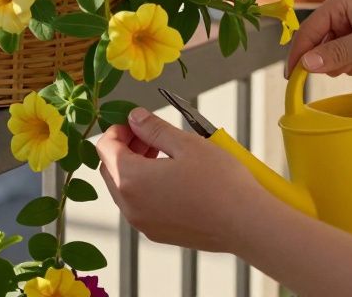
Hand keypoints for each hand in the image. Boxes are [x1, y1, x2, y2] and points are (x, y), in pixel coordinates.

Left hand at [95, 108, 276, 252]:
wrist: (247, 224)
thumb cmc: (221, 183)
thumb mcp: (185, 143)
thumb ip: (153, 128)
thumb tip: (135, 118)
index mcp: (131, 180)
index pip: (105, 149)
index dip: (117, 130)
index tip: (135, 122)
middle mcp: (130, 206)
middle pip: (111, 170)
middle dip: (125, 148)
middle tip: (148, 135)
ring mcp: (144, 223)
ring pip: (124, 189)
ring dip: (135, 167)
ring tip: (162, 153)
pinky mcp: (159, 234)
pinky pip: (140, 206)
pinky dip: (146, 187)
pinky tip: (171, 176)